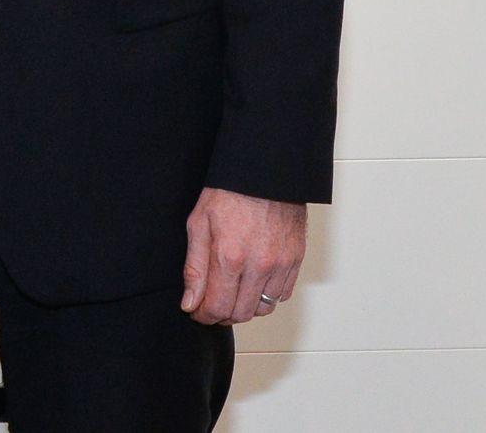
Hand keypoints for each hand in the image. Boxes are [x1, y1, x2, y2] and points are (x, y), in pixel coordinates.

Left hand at [180, 187, 305, 325]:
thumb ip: (194, 268)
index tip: (196, 309)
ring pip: (263, 308)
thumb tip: (190, 303)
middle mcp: (258, 266)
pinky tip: (253, 281)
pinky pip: (282, 294)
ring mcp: (281, 264)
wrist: (264, 171)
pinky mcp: (296, 259)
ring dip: (244, 306)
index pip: (216, 308)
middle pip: (240, 314)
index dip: (203, 315)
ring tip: (232, 291)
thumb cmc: (229, 192)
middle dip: (221, 314)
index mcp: (230, 257)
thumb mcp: (198, 224)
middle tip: (211, 302)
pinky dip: (266, 295)